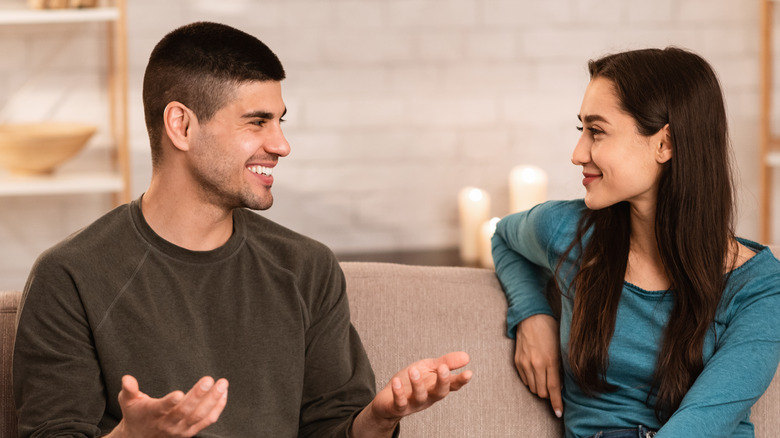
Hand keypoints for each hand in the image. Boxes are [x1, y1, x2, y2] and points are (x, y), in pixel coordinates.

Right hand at [107, 375, 228, 437]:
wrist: (140, 437)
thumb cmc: (136, 414)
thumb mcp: (127, 401)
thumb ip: (129, 390)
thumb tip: (126, 378)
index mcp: (152, 414)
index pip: (161, 409)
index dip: (169, 402)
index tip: (179, 393)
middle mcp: (168, 423)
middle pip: (185, 411)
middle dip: (198, 396)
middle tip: (208, 379)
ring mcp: (181, 429)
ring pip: (199, 416)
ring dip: (213, 400)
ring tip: (223, 383)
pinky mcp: (191, 432)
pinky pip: (207, 420)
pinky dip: (218, 407)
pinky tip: (224, 393)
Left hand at [351, 352, 471, 436]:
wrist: (388, 400)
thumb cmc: (410, 382)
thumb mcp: (429, 368)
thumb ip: (446, 363)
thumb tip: (467, 357)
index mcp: (437, 386)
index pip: (452, 384)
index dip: (461, 380)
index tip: (469, 373)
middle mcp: (428, 396)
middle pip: (440, 392)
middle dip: (443, 381)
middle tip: (443, 368)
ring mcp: (414, 403)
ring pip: (420, 397)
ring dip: (418, 384)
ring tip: (414, 371)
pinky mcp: (399, 407)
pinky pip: (400, 402)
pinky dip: (398, 393)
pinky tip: (397, 382)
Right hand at [515, 314, 562, 417]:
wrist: (530, 317)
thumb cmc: (549, 330)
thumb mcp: (560, 348)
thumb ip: (560, 367)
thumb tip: (560, 384)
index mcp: (550, 361)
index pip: (554, 389)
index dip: (556, 403)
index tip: (559, 412)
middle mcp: (536, 365)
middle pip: (542, 392)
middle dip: (548, 394)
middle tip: (553, 388)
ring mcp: (525, 363)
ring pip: (533, 388)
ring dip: (540, 387)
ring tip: (544, 378)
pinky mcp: (517, 362)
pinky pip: (525, 380)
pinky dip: (531, 380)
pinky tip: (536, 371)